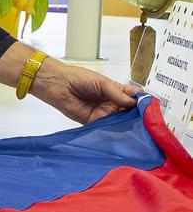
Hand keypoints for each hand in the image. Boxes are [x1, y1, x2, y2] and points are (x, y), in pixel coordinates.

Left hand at [0, 41, 137, 124]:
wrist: (59, 85)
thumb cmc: (79, 78)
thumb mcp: (103, 83)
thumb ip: (118, 94)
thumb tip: (135, 103)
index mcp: (116, 91)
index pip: (134, 97)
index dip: (143, 102)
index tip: (153, 107)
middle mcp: (112, 103)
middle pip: (130, 112)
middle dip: (138, 116)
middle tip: (149, 121)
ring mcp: (104, 113)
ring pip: (120, 121)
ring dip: (128, 125)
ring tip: (139, 129)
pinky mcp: (94, 123)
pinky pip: (107, 128)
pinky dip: (115, 130)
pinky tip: (123, 133)